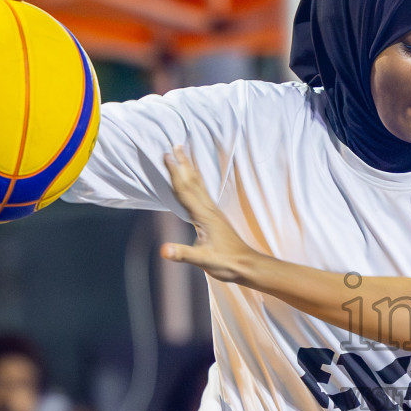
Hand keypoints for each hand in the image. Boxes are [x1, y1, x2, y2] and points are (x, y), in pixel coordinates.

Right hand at [160, 147, 257, 283]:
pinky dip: (196, 182)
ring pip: (199, 185)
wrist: (247, 265)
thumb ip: (183, 254)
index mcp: (204, 216)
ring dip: (190, 169)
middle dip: (183, 163)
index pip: (185, 190)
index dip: (175, 172)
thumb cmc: (227, 263)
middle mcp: (209, 210)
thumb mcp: (203, 260)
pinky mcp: (215, 217)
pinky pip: (202, 193)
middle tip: (176, 145)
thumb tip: (164, 251)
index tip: (166, 156)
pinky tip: (195, 181)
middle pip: (193, 182)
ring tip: (185, 154)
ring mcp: (213, 212)